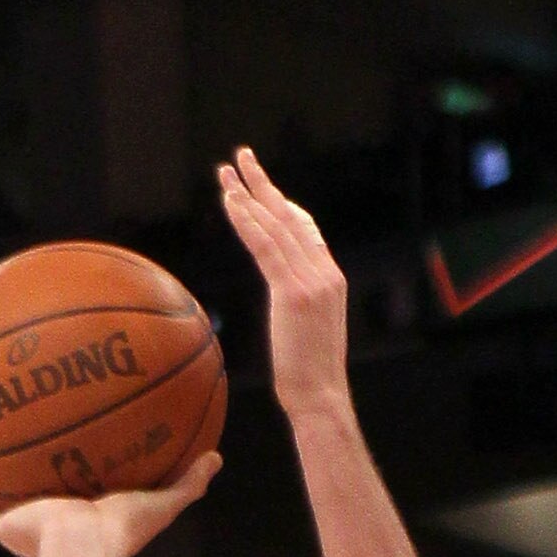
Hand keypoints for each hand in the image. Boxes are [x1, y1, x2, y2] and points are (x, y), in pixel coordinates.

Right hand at [0, 448, 218, 556]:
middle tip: (25, 450)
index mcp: (83, 522)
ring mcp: (22, 529)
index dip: (74, 481)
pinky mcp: (1, 528)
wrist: (81, 547)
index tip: (74, 457)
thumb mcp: (161, 501)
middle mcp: (49, 527)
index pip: (76, 499)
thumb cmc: (121, 531)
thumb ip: (187, 482)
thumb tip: (217, 457)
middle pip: (34, 501)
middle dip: (26, 482)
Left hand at [217, 145, 348, 418]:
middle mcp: (325, 272)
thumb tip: (284, 302)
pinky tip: (231, 203)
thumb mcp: (306, 333)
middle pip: (291, 216)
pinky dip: (247, 222)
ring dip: (248, 195)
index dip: (281, 204)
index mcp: (331, 278)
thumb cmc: (310, 379)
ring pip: (276, 226)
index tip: (263, 187)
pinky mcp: (294, 293)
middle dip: (264, 184)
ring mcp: (312, 281)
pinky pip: (266, 247)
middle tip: (242, 157)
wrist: (322, 399)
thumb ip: (297, 306)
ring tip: (226, 173)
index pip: (305, 230)